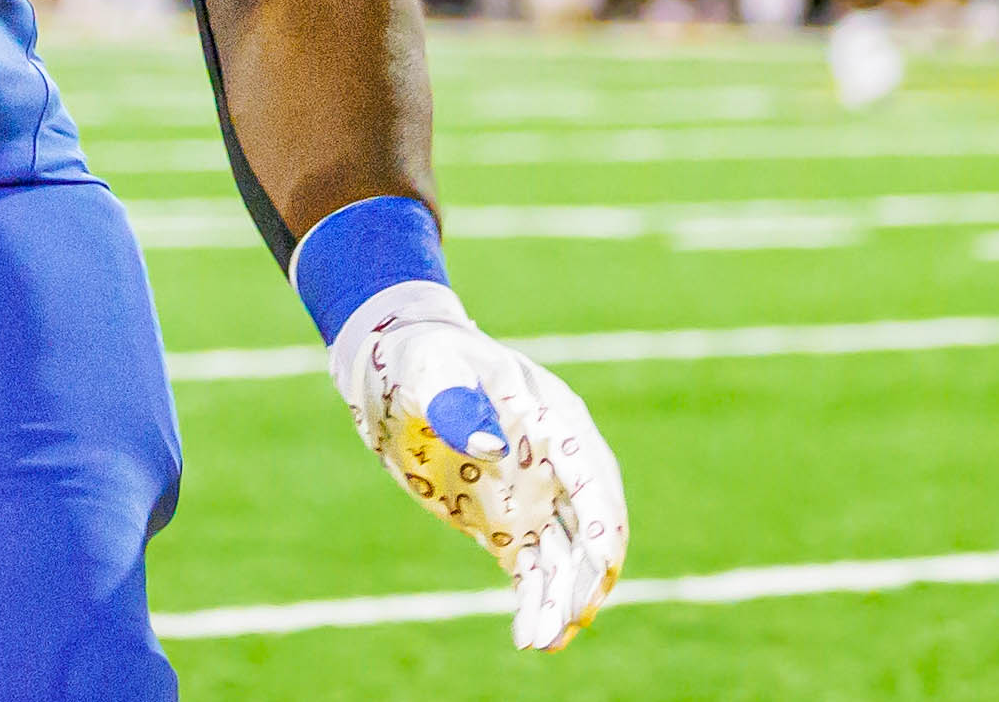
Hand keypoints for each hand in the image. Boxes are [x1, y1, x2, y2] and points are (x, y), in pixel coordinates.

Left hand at [328, 282, 626, 650]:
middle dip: (587, 574)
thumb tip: (492, 446)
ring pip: (565, 558)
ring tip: (543, 641)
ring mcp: (535, 497)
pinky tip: (529, 637)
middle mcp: (555, 464)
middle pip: (591, 525)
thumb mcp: (431, 370)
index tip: (604, 558)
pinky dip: (536, 602)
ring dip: (561, 599)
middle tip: (568, 617)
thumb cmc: (420, 358)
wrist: (394, 372)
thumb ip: (457, 402)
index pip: (592, 473)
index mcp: (553, 418)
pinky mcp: (507, 524)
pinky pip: (533, 570)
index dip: (602, 515)